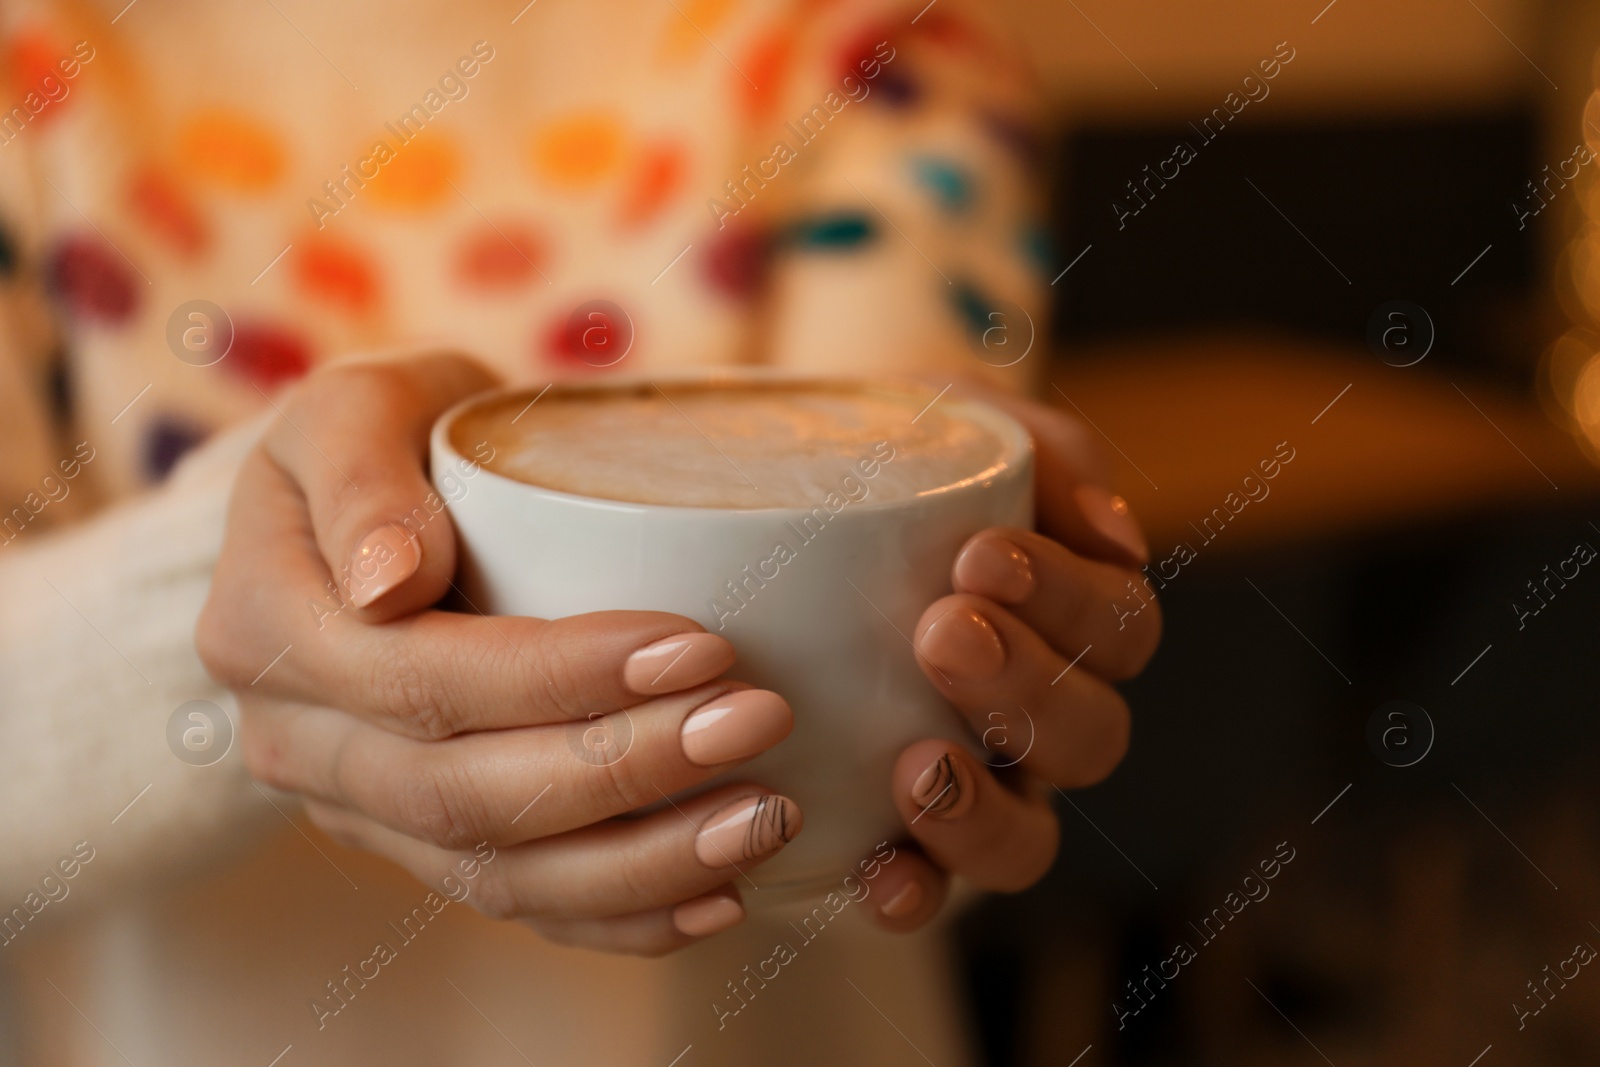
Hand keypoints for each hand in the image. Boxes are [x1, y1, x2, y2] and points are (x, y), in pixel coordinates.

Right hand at [197, 355, 803, 955]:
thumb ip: (360, 473)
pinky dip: (618, 917)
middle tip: (756, 721)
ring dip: (641, 862)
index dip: (563, 676)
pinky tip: (717, 899)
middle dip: (625, 770)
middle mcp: (298, 739)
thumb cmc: (387, 434)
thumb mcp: (355, 406)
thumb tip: (388, 584)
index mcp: (266, 627)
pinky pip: (514, 906)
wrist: (373, 508)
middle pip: (465, 793)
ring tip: (762, 819)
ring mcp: (356, 807)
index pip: (423, 677)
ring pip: (494, 873)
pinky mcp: (418, 845)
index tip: (697, 644)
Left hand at [854, 380, 1161, 927]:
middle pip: (1092, 734)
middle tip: (941, 631)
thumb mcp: (955, 421)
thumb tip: (1113, 532)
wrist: (769, 497)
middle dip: (1025, 688)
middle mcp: (1042, 716)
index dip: (1071, 604)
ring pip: (1032, 835)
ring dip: (984, 807)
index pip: (1118, 630)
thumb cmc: (884, 458)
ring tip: (917, 763)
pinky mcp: (904, 844)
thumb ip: (1044, 453)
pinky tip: (876, 874)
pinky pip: (932, 894)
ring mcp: (983, 788)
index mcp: (1072, 620)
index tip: (982, 557)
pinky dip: (915, 891)